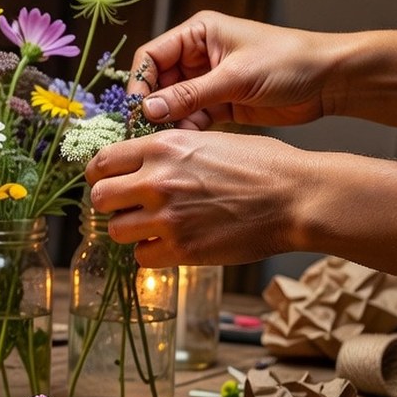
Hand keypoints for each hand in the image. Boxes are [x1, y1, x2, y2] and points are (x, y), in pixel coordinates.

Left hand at [85, 130, 304, 266]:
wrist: (297, 197)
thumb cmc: (262, 165)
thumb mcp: (208, 140)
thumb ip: (168, 151)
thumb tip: (139, 162)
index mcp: (162, 147)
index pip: (102, 162)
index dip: (100, 175)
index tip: (107, 182)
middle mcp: (157, 180)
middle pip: (99, 198)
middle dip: (109, 204)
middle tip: (126, 207)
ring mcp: (168, 217)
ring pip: (115, 230)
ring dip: (129, 230)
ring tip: (151, 226)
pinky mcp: (182, 249)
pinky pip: (141, 257)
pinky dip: (150, 253)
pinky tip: (168, 244)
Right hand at [129, 11, 335, 129]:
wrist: (331, 81)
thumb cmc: (289, 62)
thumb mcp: (235, 77)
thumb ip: (189, 94)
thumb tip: (148, 109)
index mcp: (199, 34)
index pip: (152, 56)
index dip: (140, 82)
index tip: (136, 109)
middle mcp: (198, 55)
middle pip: (158, 82)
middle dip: (153, 106)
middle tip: (147, 131)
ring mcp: (209, 80)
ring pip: (173, 103)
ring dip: (169, 121)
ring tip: (168, 140)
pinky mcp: (221, 103)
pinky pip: (192, 117)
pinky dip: (187, 130)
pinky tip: (187, 143)